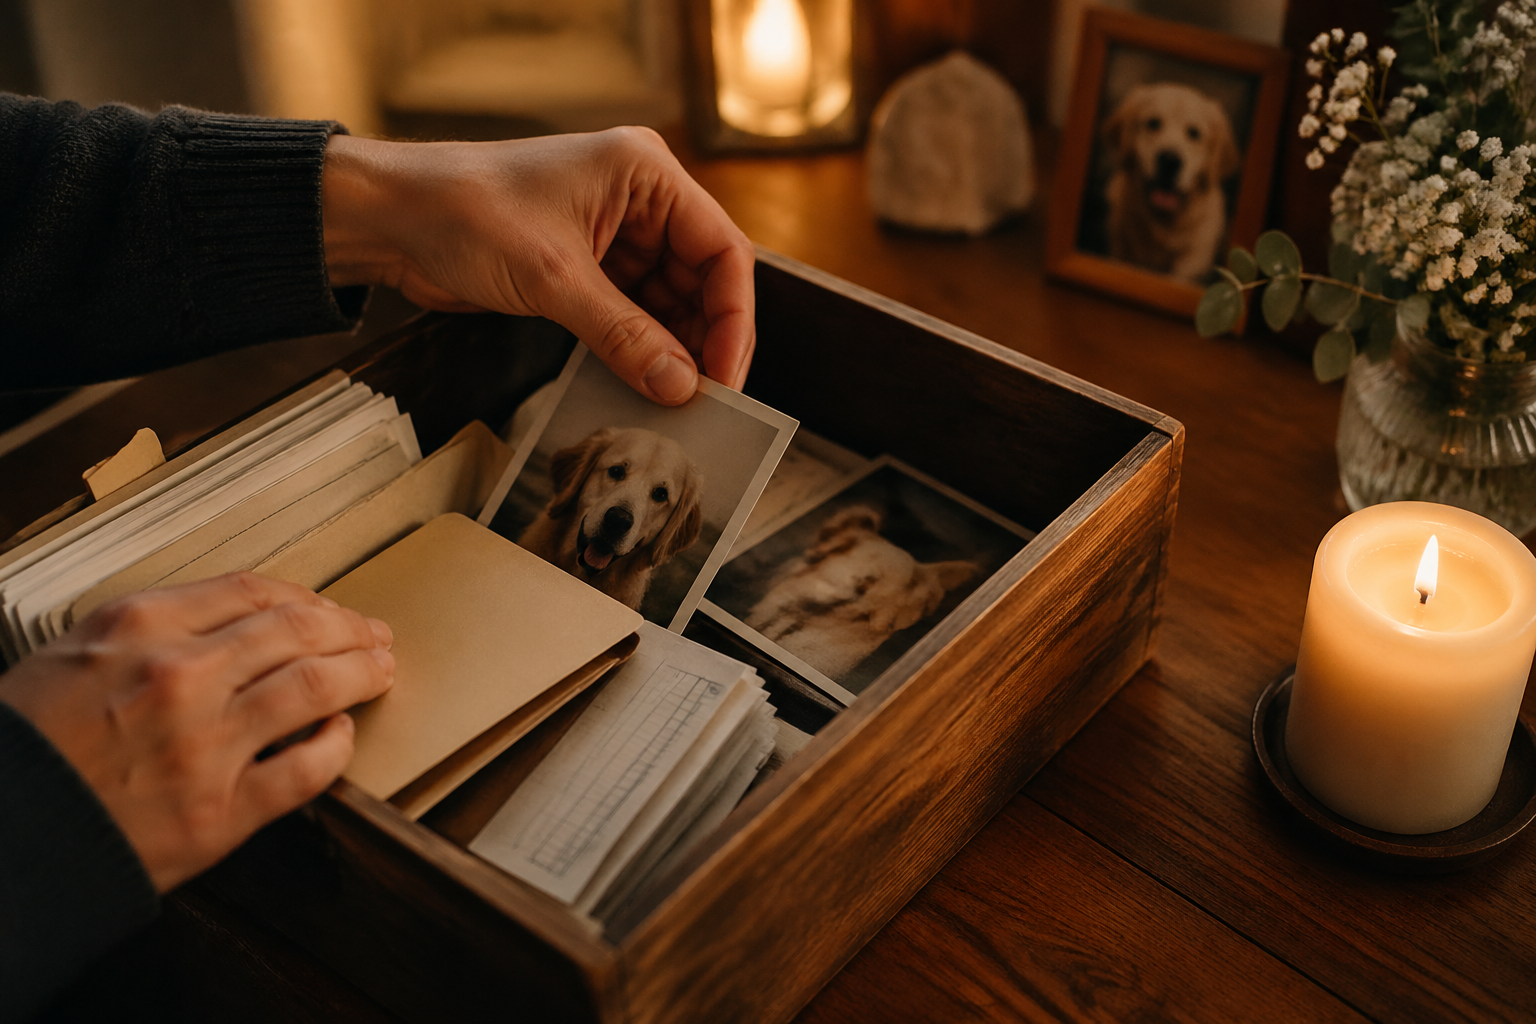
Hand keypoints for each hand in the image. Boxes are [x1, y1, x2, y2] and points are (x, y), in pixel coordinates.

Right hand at [0, 573, 393, 892]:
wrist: (2, 833)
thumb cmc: (28, 749)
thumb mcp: (72, 656)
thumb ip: (150, 632)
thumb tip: (230, 621)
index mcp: (139, 628)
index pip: (252, 592)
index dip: (304, 597)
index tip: (323, 606)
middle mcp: (180, 676)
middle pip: (299, 630)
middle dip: (349, 629)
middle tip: (373, 634)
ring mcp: (206, 743)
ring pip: (316, 687)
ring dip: (361, 674)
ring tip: (378, 672)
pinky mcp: (220, 812)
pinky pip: (307, 770)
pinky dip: (337, 746)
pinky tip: (342, 735)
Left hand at [320, 128, 755, 405]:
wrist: (389, 218)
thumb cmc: (463, 212)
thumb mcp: (553, 277)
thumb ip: (623, 335)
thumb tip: (680, 386)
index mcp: (646, 173)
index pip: (722, 249)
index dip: (733, 317)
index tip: (726, 374)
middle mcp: (641, 201)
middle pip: (703, 280)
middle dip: (704, 340)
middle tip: (705, 400)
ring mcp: (615, 236)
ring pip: (670, 304)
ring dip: (672, 351)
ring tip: (675, 401)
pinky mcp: (587, 269)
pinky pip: (632, 316)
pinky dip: (640, 350)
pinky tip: (644, 385)